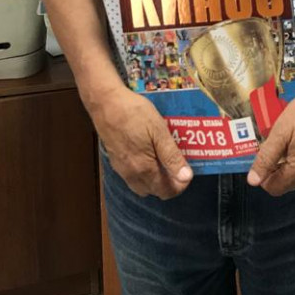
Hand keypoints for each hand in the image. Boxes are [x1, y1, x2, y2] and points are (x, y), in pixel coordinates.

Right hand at [91, 85, 192, 199]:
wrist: (106, 103)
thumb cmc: (134, 114)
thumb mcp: (158, 131)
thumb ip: (171, 156)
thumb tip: (186, 177)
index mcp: (144, 169)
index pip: (166, 191)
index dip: (181, 184)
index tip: (188, 170)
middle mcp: (131, 175)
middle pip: (155, 190)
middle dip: (169, 182)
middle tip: (178, 163)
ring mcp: (121, 169)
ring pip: (143, 186)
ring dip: (156, 180)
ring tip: (164, 161)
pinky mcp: (115, 160)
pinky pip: (133, 177)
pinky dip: (144, 174)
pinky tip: (148, 156)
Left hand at [246, 77, 294, 195]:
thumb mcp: (280, 132)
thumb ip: (266, 158)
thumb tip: (253, 180)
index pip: (274, 188)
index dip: (264, 174)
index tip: (265, 156)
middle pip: (286, 184)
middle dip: (277, 169)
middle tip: (277, 145)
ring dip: (291, 165)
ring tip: (291, 142)